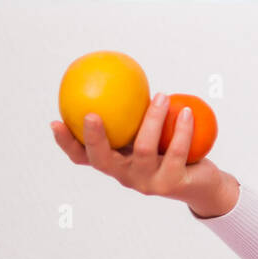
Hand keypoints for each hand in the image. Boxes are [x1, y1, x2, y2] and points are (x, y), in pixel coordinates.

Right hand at [50, 93, 225, 205]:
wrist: (202, 183)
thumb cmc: (170, 150)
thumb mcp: (148, 133)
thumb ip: (132, 115)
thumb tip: (120, 74)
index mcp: (115, 163)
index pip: (82, 157)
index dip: (66, 143)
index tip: (55, 121)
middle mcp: (125, 176)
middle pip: (102, 159)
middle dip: (94, 138)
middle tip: (92, 113)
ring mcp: (147, 183)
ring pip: (143, 149)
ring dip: (153, 118)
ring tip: (161, 95)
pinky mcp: (171, 183)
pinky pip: (176, 152)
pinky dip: (182, 129)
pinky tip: (186, 111)